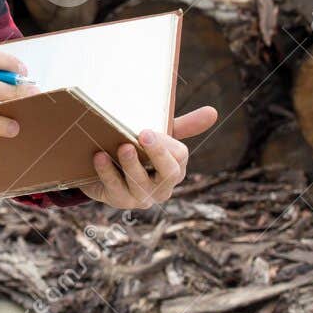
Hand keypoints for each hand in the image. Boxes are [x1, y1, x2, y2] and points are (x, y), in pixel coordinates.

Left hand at [80, 106, 217, 208]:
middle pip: (168, 173)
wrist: (104, 171)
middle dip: (157, 154)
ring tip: (122, 146)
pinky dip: (107, 172)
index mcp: (174, 168)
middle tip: (143, 134)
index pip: (179, 157)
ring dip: (131, 164)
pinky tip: (99, 157)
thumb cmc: (139, 151)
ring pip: (140, 183)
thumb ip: (184, 127)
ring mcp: (142, 197)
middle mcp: (162, 187)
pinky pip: (115, 188)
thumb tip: (213, 111)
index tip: (148, 131)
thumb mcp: (159, 138)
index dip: (165, 145)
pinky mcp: (120, 201)